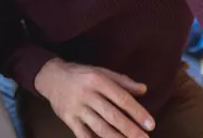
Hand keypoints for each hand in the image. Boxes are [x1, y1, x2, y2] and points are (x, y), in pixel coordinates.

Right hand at [34, 59, 154, 137]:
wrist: (51, 77)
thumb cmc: (80, 74)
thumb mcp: (101, 71)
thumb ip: (122, 81)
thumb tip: (143, 89)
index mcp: (98, 80)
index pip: (122, 98)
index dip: (137, 112)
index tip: (151, 124)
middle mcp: (87, 94)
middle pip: (112, 115)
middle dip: (130, 130)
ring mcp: (77, 108)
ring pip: (99, 127)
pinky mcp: (68, 119)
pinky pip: (83, 135)